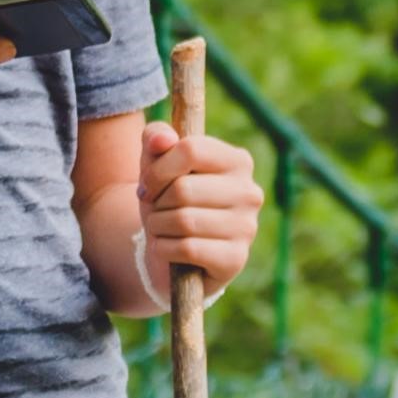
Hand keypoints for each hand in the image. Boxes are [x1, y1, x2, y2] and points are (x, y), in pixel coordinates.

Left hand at [138, 123, 262, 300]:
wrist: (172, 252)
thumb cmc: (167, 200)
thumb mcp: (157, 165)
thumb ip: (155, 139)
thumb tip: (162, 139)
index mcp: (237, 161)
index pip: (191, 150)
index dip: (158, 169)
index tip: (148, 184)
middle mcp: (250, 192)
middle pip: (183, 188)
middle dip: (157, 203)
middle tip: (157, 211)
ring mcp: (246, 227)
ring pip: (183, 220)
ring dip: (158, 227)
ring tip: (161, 229)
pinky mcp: (235, 259)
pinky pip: (187, 249)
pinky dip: (165, 249)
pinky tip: (167, 249)